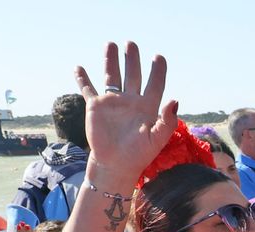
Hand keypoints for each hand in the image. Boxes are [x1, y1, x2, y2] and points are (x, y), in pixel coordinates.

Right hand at [73, 42, 178, 182]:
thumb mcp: (157, 139)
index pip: (155, 84)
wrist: (116, 165)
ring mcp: (113, 102)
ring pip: (112, 77)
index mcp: (147, 107)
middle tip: (131, 43)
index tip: (159, 57)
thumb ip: (167, 121)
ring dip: (111, 61)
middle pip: (133, 75)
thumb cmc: (138, 154)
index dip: (158, 71)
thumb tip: (175, 100)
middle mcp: (131, 101)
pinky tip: (79, 67)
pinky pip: (88, 89)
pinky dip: (83, 79)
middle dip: (132, 59)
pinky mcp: (96, 107)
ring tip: (110, 44)